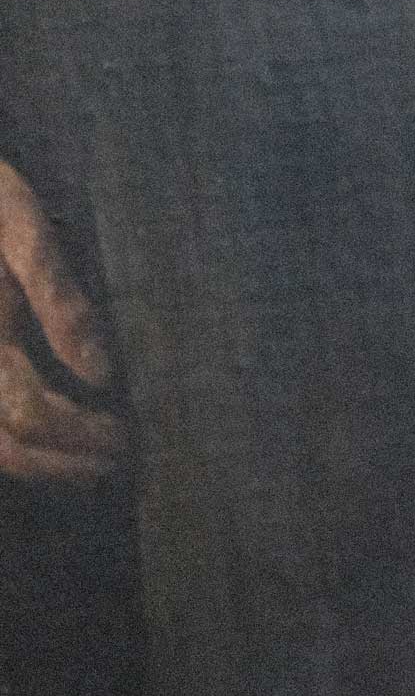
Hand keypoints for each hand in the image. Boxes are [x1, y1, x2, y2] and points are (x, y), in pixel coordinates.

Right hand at [0, 159, 124, 481]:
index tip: (123, 434)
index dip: (82, 435)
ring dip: (44, 467)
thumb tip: (98, 375)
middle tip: (114, 463)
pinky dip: (20, 451)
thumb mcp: (22, 228)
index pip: (33, 415)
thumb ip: (60, 300)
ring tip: (90, 464)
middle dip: (66, 465)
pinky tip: (54, 444)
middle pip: (9, 449)